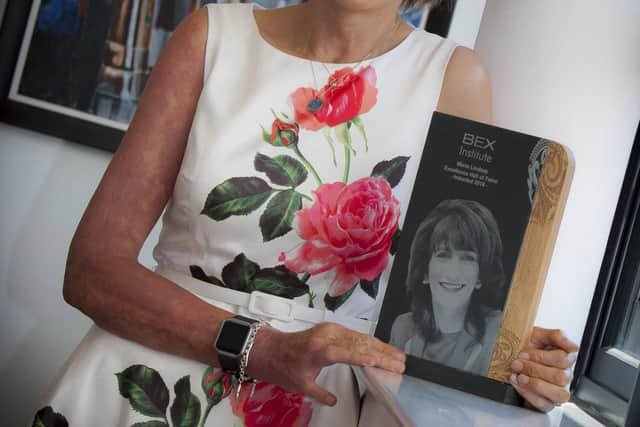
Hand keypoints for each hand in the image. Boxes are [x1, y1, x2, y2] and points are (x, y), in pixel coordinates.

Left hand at [247, 322, 405, 405]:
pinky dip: (372, 342)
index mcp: (320, 349)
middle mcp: (328, 335)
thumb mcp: (301, 385)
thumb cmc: (285, 366)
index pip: (347, 353)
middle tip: (400, 363)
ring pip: (362, 338)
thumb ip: (320, 393)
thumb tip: (334, 401)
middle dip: (383, 354)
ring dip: (382, 347)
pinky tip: (383, 348)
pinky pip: (357, 335)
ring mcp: (331, 330)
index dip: (364, 357)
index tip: (379, 362)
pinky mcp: (333, 328)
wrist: (272, 349)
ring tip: (398, 356)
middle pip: (360, 344)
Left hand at [509, 327, 579, 411]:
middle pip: (560, 377)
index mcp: (566, 358)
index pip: (563, 359)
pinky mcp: (548, 403)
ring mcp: (558, 391)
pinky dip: (527, 393)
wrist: (509, 358)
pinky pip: (543, 404)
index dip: (541, 356)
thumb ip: (557, 336)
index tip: (524, 353)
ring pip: (558, 394)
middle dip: (534, 369)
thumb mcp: (538, 334)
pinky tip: (517, 383)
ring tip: (518, 376)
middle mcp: (566, 376)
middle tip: (517, 364)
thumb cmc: (526, 346)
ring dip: (534, 384)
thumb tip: (573, 347)